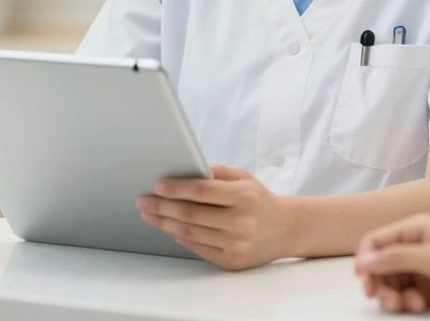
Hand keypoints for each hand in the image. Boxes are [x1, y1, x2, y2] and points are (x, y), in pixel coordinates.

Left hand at [135, 165, 292, 270]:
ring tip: (149, 214)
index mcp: (244, 196)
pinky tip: (167, 227)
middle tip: (143, 201)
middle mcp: (241, 222)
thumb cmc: (259, 200)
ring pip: (190, 233)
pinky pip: (197, 248)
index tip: (157, 185)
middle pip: (191, 214)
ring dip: (164, 223)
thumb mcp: (245, 178)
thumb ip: (218, 173)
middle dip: (162, 206)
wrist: (286, 230)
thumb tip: (186, 169)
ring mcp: (236, 244)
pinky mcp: (231, 261)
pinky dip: (179, 237)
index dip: (176, 188)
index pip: (202, 191)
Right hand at [353, 213, 429, 313]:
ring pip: (391, 283)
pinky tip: (417, 305)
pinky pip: (405, 295)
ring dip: (393, 295)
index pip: (378, 240)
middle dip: (380, 282)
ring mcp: (422, 269)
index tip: (362, 278)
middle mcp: (416, 247)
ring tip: (402, 305)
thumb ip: (397, 257)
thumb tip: (365, 259)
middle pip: (381, 265)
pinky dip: (406, 302)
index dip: (366, 258)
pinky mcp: (428, 289)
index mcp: (416, 229)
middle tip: (381, 298)